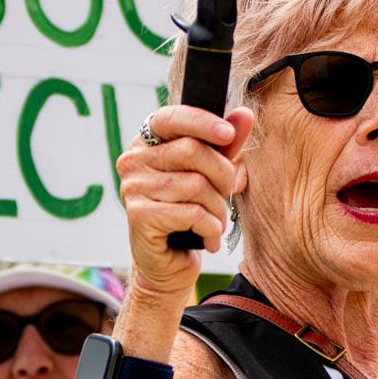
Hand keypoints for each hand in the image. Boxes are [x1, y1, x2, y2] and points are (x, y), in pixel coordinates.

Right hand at [117, 105, 253, 289]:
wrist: (166, 264)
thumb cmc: (188, 214)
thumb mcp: (210, 175)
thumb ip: (224, 145)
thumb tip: (244, 114)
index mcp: (147, 143)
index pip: (171, 118)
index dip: (202, 122)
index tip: (228, 134)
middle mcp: (133, 161)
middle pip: (192, 150)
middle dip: (222, 175)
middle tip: (226, 194)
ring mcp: (132, 188)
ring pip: (196, 184)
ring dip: (218, 208)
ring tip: (216, 221)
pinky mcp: (139, 216)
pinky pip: (191, 213)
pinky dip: (210, 227)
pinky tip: (208, 238)